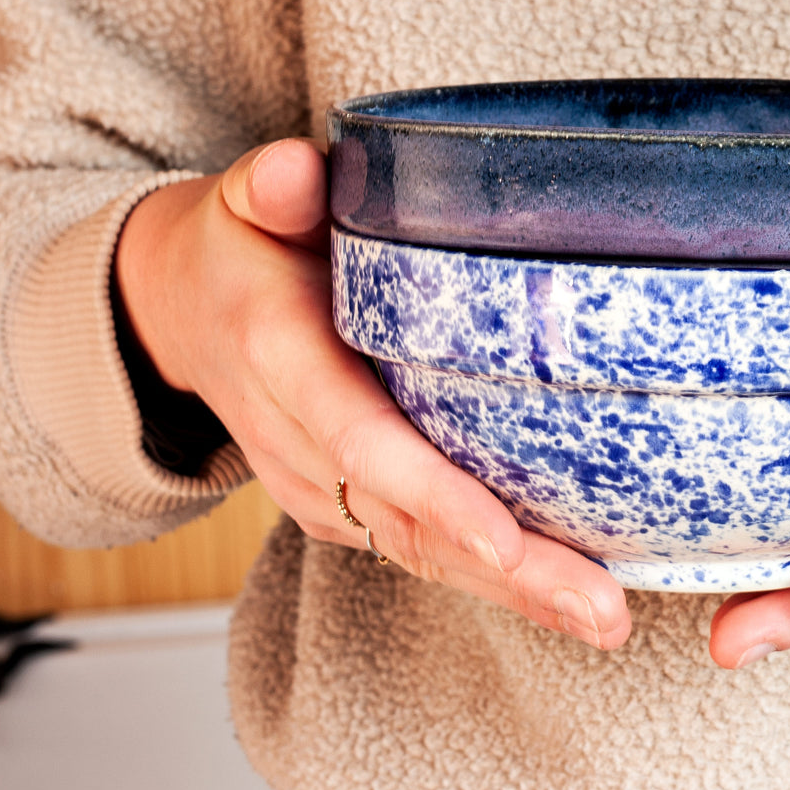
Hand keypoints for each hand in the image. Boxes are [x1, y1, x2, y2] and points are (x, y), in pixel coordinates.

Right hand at [114, 138, 630, 648]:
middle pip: (409, 524)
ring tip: (604, 616)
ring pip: (420, 553)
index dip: (434, 494)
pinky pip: (420, 549)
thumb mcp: (244, 205)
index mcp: (283, 364)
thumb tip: (296, 172)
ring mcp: (323, 488)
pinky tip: (565, 594)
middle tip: (600, 609)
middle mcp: (302, 445)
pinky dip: (492, 579)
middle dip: (508, 574)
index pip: (363, 442)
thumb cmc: (240, 254)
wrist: (185, 316)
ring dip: (514, 593)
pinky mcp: (347, 504)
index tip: (504, 539)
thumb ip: (270, 187)